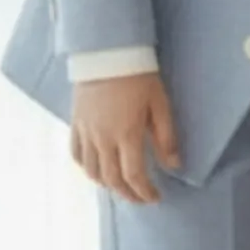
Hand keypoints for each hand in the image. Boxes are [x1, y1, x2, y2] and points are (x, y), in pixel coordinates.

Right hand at [70, 74, 180, 205]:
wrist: (107, 52)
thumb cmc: (138, 75)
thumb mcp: (160, 104)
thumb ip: (166, 137)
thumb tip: (174, 165)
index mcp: (126, 134)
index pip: (134, 176)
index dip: (145, 192)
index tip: (156, 198)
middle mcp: (103, 139)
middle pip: (112, 179)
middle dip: (128, 194)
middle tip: (141, 198)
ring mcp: (86, 132)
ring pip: (91, 171)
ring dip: (107, 185)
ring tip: (121, 187)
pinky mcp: (76, 123)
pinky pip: (76, 154)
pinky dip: (86, 168)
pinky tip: (97, 170)